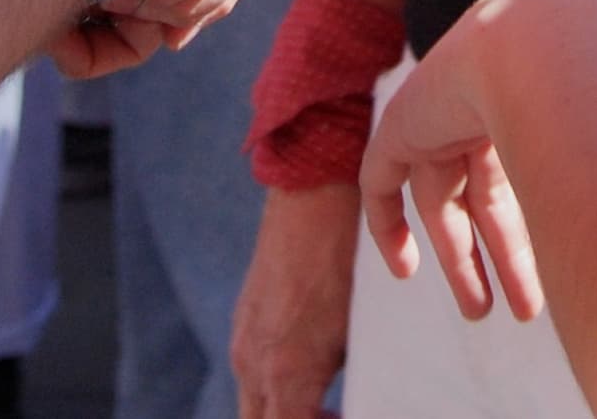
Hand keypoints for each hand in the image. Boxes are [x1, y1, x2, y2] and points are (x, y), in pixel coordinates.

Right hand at [231, 181, 358, 418]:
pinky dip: (273, 388)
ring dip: (282, 413)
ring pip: (253, 406)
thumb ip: (340, 382)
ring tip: (325, 406)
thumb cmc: (344, 262)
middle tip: (332, 416)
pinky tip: (307, 376)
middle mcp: (253, 364)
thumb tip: (346, 404)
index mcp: (284, 374)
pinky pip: (250, 374)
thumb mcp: (354, 334)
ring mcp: (243, 342)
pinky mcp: (243, 322)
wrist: (313, 199)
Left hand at [363, 11, 542, 324]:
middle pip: (488, 197)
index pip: (523, 178)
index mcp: (530, 109)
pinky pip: (382, 181)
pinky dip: (387, 225)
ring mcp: (442, 115)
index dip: (533, 231)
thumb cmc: (593, 98)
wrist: (543, 46)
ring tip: (481, 314)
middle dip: (508, 256)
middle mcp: (485, 110)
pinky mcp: (403, 124)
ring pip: (443, 199)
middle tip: (524, 310)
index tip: (555, 281)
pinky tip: (405, 269)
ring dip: (460, 261)